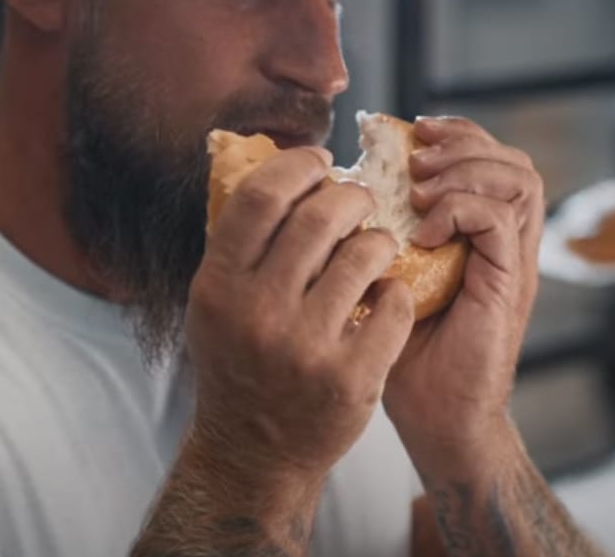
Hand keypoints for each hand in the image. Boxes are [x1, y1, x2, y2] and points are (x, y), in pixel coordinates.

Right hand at [186, 144, 416, 481]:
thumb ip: (235, 245)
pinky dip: (399, 293)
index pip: (260, 196)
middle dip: (352, 195)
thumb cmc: (238, 364)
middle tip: (361, 199)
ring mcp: (306, 347)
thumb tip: (265, 166)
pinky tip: (389, 297)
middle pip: (320, 216)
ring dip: (380, 241)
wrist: (254, 451)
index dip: (297, 165)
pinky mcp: (351, 378)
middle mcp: (258, 312)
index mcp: (219, 285)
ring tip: (378, 249)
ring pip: (366, 254)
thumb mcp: (215, 304)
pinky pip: (396, 305)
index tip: (321, 163)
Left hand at [382, 116, 544, 460]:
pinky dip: (461, 211)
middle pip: (511, 159)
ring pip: (518, 180)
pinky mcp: (507, 285)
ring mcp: (510, 263)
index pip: (488, 159)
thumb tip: (331, 189)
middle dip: (463, 142)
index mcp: (477, 236)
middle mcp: (503, 243)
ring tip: (419, 189)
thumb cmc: (401, 352)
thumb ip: (375, 235)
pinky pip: (501, 222)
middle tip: (416, 155)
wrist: (435, 418)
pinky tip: (423, 230)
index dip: (456, 134)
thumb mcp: (381, 279)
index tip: (411, 130)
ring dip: (463, 170)